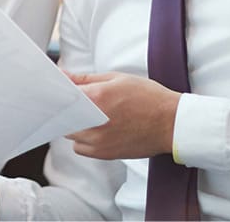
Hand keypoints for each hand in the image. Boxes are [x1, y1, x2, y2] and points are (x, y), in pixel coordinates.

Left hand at [65, 72, 179, 159]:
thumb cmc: (148, 97)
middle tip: (75, 101)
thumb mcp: (117, 79)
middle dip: (66, 108)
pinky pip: (80, 148)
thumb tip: (63, 75)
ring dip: (74, 124)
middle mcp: (93, 122)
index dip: (58, 90)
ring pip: (69, 133)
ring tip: (88, 115)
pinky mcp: (104, 154)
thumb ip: (86, 78)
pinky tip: (94, 130)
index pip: (62, 94)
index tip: (58, 87)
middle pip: (63, 115)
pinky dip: (82, 140)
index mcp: (96, 98)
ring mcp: (98, 140)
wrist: (171, 123)